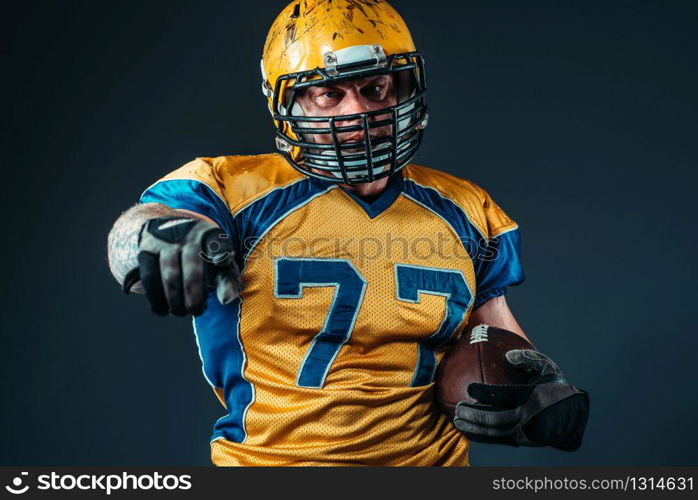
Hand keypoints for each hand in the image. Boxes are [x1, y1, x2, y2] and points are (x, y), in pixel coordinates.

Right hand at [123, 216, 241, 315]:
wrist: (172, 231)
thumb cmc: (203, 256)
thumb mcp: (219, 263)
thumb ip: (227, 281)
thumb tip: (225, 300)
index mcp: (210, 235)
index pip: (217, 243)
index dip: (220, 252)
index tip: (221, 261)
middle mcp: (187, 233)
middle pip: (192, 268)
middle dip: (194, 296)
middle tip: (195, 311)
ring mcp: (166, 239)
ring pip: (169, 275)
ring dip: (174, 299)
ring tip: (179, 312)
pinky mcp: (146, 247)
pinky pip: (149, 276)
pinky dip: (155, 296)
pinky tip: (161, 309)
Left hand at [453, 349, 588, 450]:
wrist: (573, 416)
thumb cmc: (556, 387)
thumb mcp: (548, 368)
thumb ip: (528, 358)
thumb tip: (508, 355)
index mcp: (532, 396)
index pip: (505, 396)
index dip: (485, 393)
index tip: (469, 388)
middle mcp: (527, 416)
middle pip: (496, 419)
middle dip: (474, 415)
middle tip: (458, 409)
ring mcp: (524, 431)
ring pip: (494, 433)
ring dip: (474, 428)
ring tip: (457, 420)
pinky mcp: (521, 440)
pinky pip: (497, 439)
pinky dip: (480, 436)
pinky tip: (467, 430)